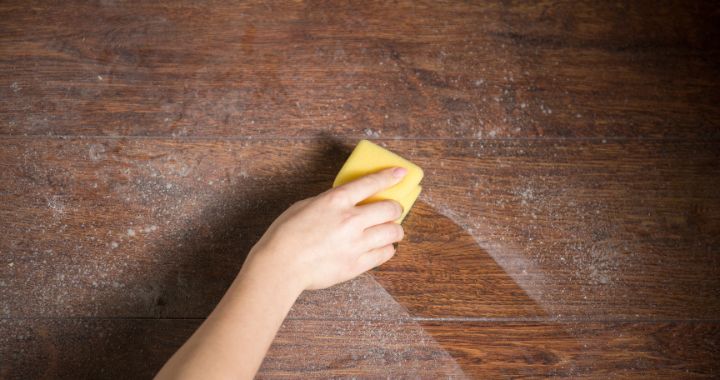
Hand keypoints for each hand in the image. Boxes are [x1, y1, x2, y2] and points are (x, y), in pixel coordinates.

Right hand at [245, 167, 406, 290]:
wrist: (280, 266)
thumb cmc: (285, 235)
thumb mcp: (305, 206)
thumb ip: (330, 203)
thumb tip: (345, 204)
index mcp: (336, 201)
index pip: (371, 183)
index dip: (389, 176)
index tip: (401, 173)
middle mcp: (350, 220)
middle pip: (390, 209)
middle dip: (395, 208)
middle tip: (392, 210)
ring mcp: (356, 243)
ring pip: (393, 232)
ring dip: (394, 230)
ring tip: (390, 231)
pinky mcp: (356, 264)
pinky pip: (384, 254)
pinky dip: (386, 248)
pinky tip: (380, 247)